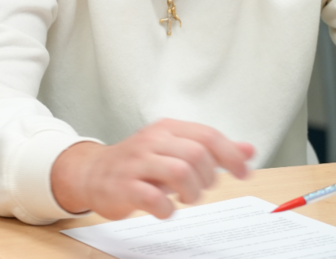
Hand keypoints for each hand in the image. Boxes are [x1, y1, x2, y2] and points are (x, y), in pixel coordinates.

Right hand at [50, 118, 254, 219]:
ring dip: (191, 192)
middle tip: (199, 189)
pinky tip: (164, 209)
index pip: (207, 135)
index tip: (242, 174)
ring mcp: (135, 163)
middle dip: (208, 178)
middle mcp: (150, 141)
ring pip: (179, 172)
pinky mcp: (123, 186)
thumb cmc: (137, 164)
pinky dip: (167, 209)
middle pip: (196, 154)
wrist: (90, 173)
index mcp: (165, 129)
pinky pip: (154, 198)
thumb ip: (211, 149)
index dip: (231, 156)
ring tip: (184, 198)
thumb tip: (248, 150)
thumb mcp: (173, 149)